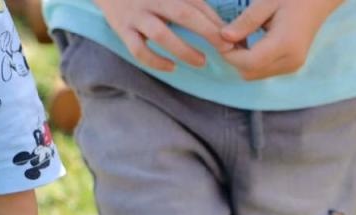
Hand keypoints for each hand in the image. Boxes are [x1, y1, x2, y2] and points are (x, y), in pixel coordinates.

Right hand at [94, 0, 230, 72]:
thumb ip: (191, 3)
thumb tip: (221, 25)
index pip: (197, 3)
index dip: (216, 21)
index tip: (234, 37)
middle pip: (182, 13)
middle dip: (207, 32)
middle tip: (225, 48)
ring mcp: (135, 14)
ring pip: (161, 34)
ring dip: (184, 50)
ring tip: (201, 61)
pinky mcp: (121, 28)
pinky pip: (138, 49)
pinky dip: (155, 61)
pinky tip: (171, 67)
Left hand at [218, 0, 342, 80]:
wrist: (320, 0)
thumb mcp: (267, 1)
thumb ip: (246, 21)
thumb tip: (223, 36)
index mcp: (284, 44)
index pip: (248, 62)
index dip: (229, 53)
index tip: (220, 36)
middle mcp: (290, 61)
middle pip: (250, 73)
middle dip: (234, 58)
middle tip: (228, 36)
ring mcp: (292, 66)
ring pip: (255, 74)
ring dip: (243, 61)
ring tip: (240, 37)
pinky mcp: (292, 66)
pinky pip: (264, 70)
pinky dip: (253, 61)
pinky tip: (251, 43)